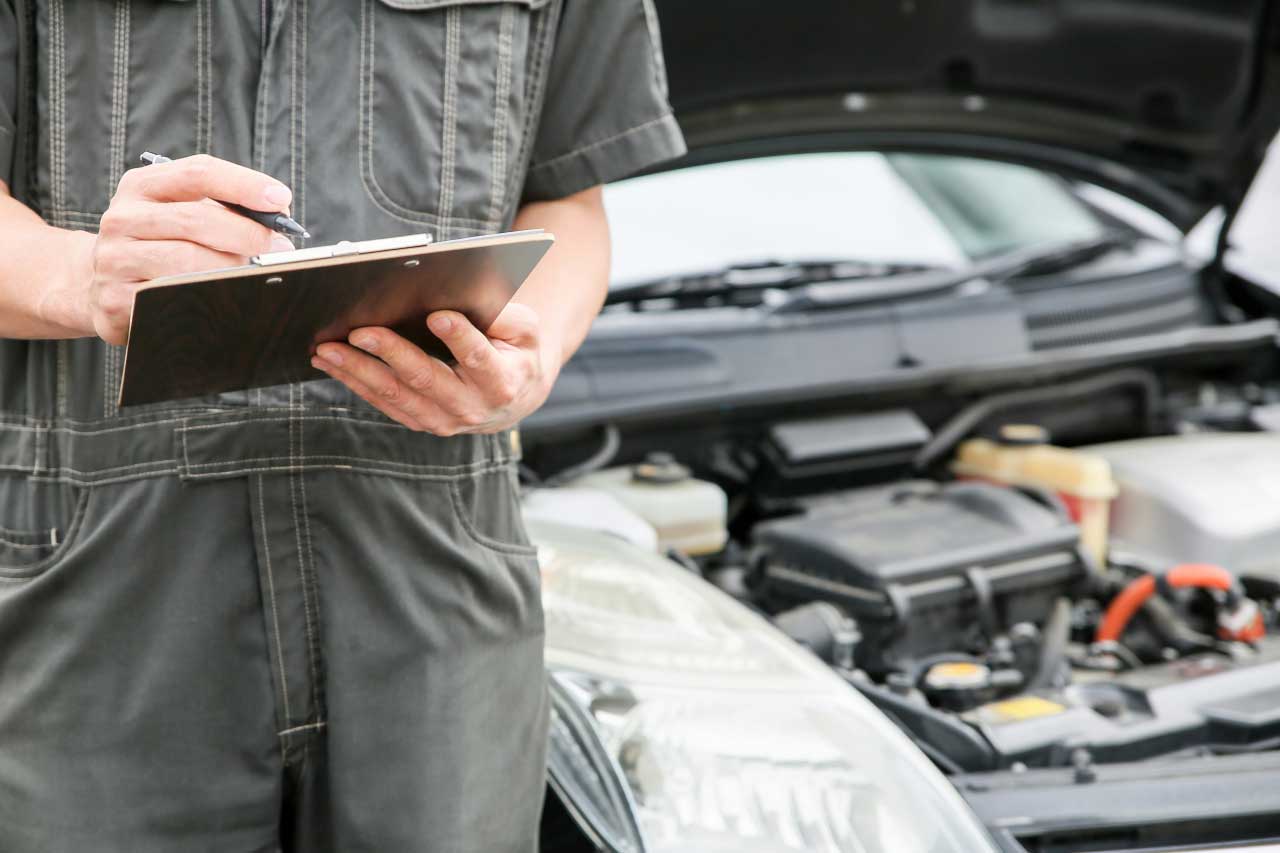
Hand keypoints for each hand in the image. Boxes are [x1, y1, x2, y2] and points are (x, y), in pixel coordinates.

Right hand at [88, 154, 295, 344]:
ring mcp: (114, 259)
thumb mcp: (181, 215)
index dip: (243, 184)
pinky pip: (171, 297)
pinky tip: (226, 298)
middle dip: (247, 233)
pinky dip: (207, 297)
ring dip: (231, 268)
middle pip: (195, 219)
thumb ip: (225, 210)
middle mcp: (122, 218)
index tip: (280, 199)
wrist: (98, 285)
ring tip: (255, 274)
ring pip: (186, 261)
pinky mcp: (114, 300)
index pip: (198, 173)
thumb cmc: (160, 246)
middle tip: (279, 248)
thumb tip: (280, 225)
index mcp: (142, 186)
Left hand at [311, 302, 555, 434]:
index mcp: (502, 381)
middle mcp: (471, 406)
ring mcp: (443, 420)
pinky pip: (384, 403)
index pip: (479, 358)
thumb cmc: (516, 351)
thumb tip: (464, 297)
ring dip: (359, 371)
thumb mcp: (525, 330)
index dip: (459, 338)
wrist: (515, 396)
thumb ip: (505, 317)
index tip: (438, 316)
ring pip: (396, 395)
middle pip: (426, 379)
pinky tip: (332, 363)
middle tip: (359, 332)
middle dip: (390, 353)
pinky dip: (355, 383)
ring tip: (328, 349)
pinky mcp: (420, 421)